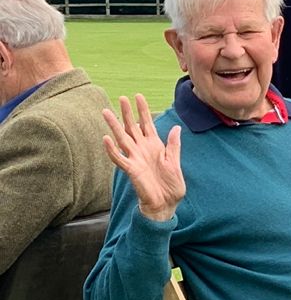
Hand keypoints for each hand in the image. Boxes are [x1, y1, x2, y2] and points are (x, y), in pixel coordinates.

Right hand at [101, 95, 183, 221]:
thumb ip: (173, 145)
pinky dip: (112, 149)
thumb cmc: (171, 184)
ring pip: (122, 138)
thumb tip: (175, 127)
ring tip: (106, 112)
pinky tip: (106, 138)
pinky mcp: (131, 170)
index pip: (147, 124)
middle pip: (132, 127)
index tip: (138, 96)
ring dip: (114, 126)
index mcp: (154, 146)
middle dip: (126, 113)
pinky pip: (119, 158)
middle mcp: (142, 149)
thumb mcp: (175, 162)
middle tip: (121, 98)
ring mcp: (135, 158)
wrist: (166, 203)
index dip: (142, 111)